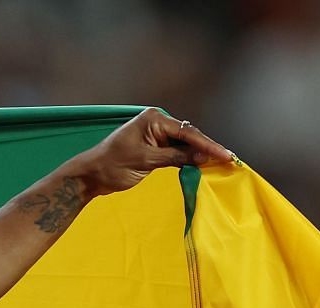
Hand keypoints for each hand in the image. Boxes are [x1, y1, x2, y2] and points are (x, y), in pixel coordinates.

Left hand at [73, 109, 234, 197]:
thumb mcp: (145, 161)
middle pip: (189, 136)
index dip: (207, 145)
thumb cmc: (112, 165)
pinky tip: (201, 165)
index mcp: (154, 119)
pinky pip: (176, 152)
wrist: (91, 175)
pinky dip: (187, 159)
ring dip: (199, 154)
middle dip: (207, 148)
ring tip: (220, 163)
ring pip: (184, 144)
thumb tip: (203, 156)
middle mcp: (157, 123)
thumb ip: (175, 157)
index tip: (225, 155)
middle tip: (228, 161)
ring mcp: (155, 136)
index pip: (187, 132)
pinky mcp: (154, 148)